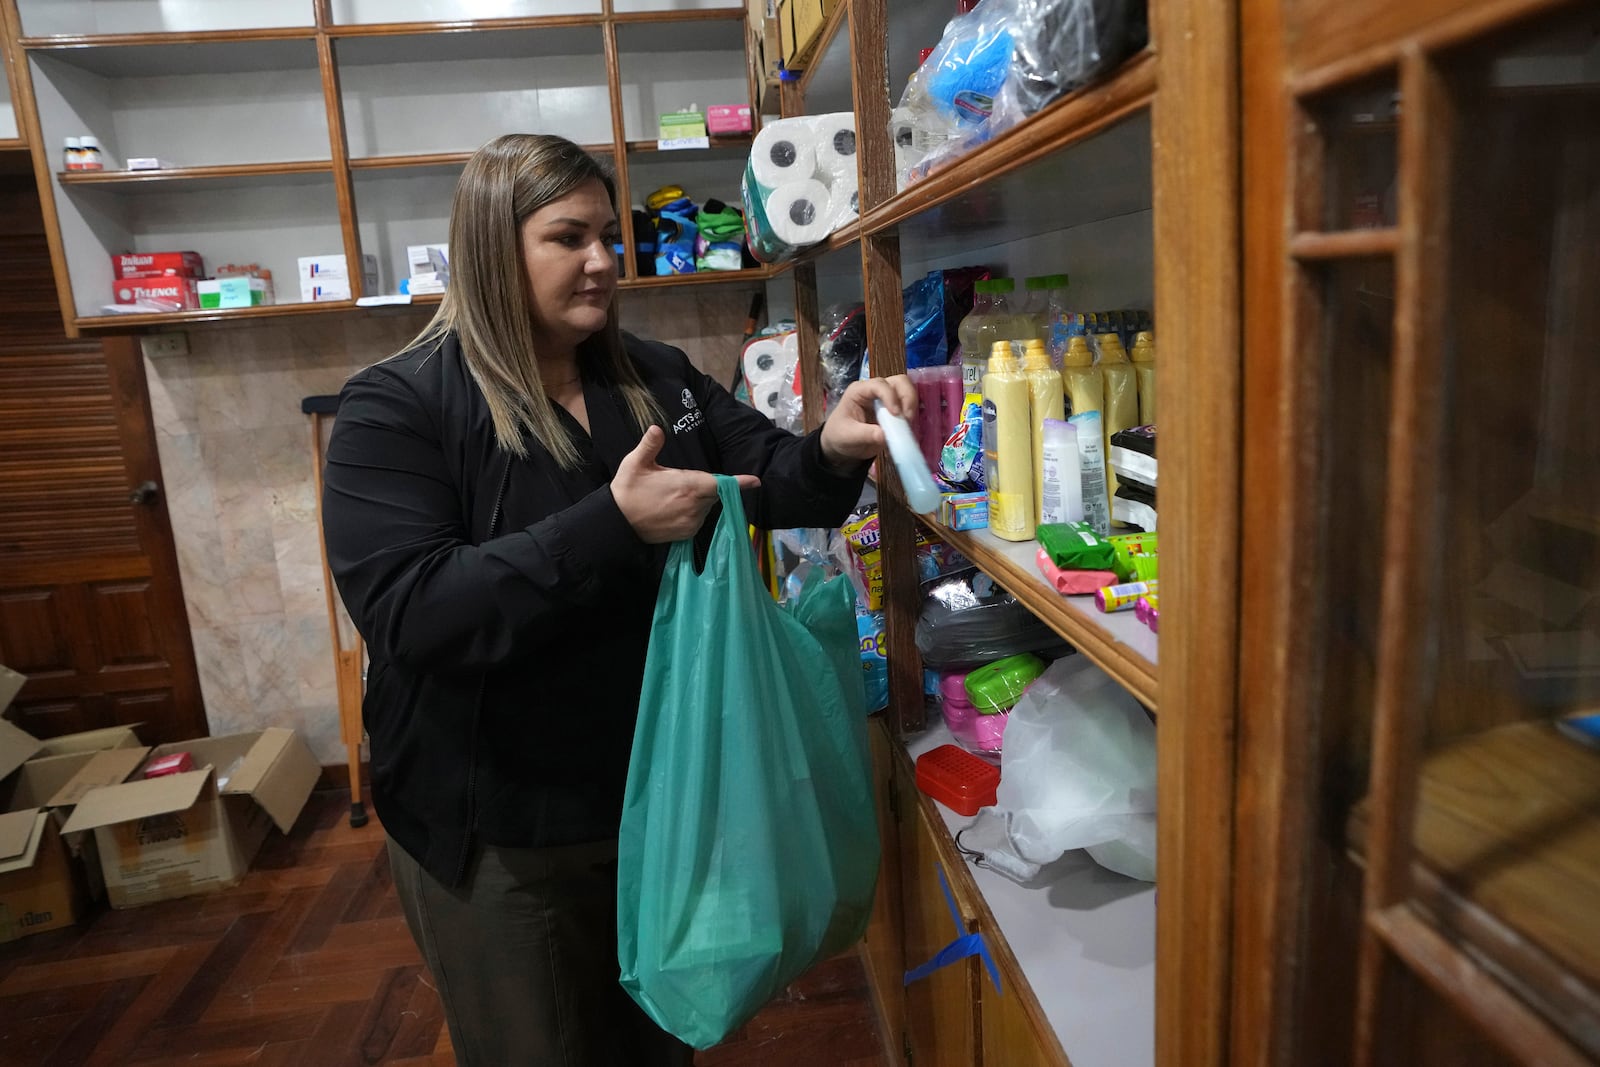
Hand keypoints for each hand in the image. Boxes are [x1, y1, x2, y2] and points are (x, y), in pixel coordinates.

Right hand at [612, 426, 759, 543]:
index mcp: (687, 486)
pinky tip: (674, 508)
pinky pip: (698, 519)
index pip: (720, 483)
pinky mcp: (686, 534)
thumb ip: (649, 445)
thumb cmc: (627, 490)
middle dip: (707, 485)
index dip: (739, 482)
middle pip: (714, 493)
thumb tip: (657, 428)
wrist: (617, 524)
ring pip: (707, 506)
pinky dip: (693, 512)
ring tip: (672, 496)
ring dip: (699, 499)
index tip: (756, 481)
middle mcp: (695, 506)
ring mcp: (692, 522)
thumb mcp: (634, 463)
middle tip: (681, 481)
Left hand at [819, 375, 918, 470]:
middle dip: (907, 397)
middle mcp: (875, 390)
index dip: (890, 396)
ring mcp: (887, 399)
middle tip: (907, 418)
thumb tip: (884, 436)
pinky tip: (909, 429)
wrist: (843, 445)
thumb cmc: (840, 435)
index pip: (878, 385)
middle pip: (899, 381)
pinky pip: (909, 406)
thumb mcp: (848, 436)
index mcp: (860, 391)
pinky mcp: (895, 410)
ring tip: (908, 424)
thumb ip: (865, 435)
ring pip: (908, 390)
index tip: (896, 414)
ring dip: (912, 405)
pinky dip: (913, 416)